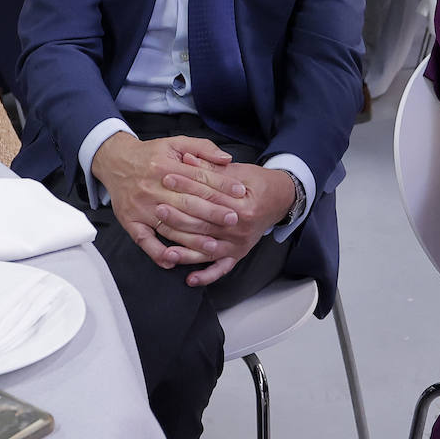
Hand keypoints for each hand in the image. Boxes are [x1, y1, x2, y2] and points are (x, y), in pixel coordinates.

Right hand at [92, 133, 239, 269]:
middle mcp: (152, 188)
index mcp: (165, 166)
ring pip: (170, 226)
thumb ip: (203, 148)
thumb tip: (227, 159)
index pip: (198, 178)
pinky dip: (158, 253)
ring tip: (213, 246)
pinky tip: (173, 261)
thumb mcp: (175, 142)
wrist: (115, 162)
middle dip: (212, 213)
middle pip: (187, 203)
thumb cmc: (150, 154)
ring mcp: (141, 208)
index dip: (221, 185)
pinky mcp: (130, 222)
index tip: (240, 192)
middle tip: (233, 219)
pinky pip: (144, 241)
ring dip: (192, 239)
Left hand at [156, 157, 294, 287]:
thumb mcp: (238, 170)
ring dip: (185, 251)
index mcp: (243, 204)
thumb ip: (211, 167)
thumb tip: (186, 159)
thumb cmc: (258, 183)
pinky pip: (221, 269)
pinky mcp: (238, 254)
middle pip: (204, 224)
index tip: (167, 178)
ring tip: (165, 249)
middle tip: (158, 209)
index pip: (208, 195)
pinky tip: (190, 279)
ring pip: (207, 249)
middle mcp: (241, 228)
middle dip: (179, 217)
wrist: (281, 199)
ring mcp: (240, 244)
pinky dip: (206, 276)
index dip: (186, 185)